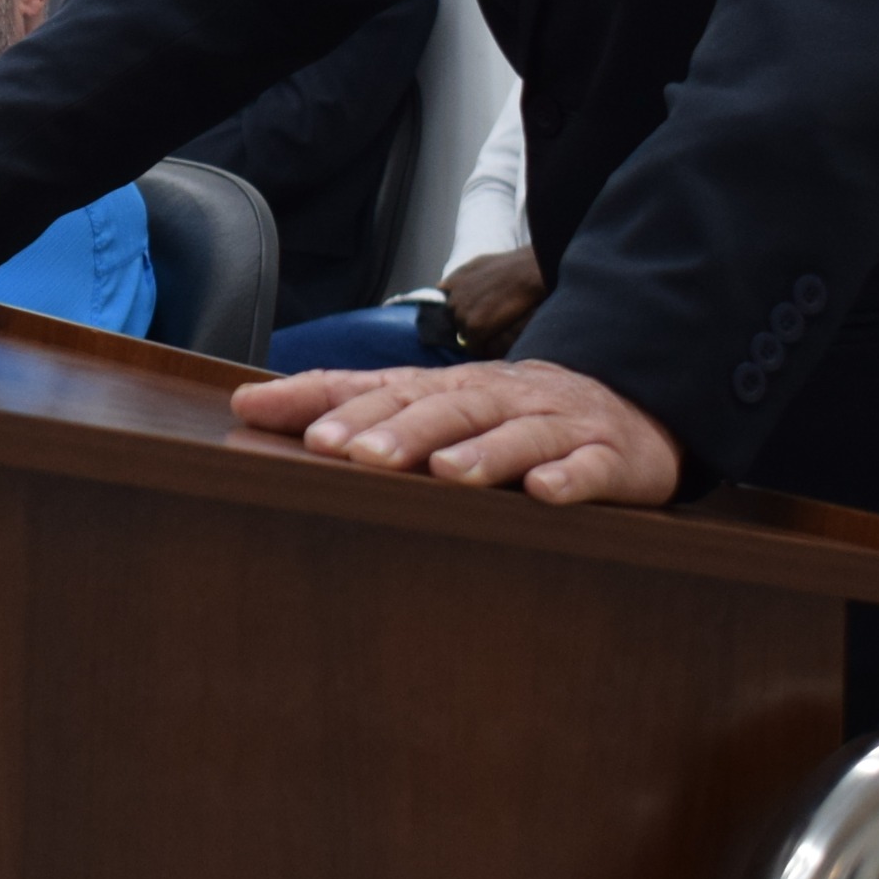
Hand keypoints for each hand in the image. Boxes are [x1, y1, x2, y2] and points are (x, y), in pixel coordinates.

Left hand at [232, 358, 680, 505]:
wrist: (630, 409)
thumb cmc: (511, 415)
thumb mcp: (435, 405)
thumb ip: (352, 405)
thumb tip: (248, 403)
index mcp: (451, 388)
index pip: (382, 386)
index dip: (334, 402)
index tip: (280, 419)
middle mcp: (500, 397)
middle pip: (445, 407)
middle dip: (397, 429)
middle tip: (350, 452)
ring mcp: (557, 425)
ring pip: (517, 433)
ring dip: (480, 453)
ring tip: (444, 473)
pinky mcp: (610, 457)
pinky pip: (590, 467)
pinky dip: (569, 478)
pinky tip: (543, 492)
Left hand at [440, 248, 547, 353]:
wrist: (524, 274)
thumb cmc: (507, 266)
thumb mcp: (476, 264)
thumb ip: (459, 277)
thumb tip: (442, 286)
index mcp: (451, 285)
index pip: (448, 305)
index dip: (461, 310)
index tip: (474, 313)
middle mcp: (452, 300)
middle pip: (455, 321)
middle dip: (467, 322)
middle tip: (486, 323)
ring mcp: (462, 315)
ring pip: (464, 334)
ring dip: (475, 335)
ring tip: (491, 334)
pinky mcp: (474, 328)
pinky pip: (473, 346)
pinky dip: (481, 348)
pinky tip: (491, 346)